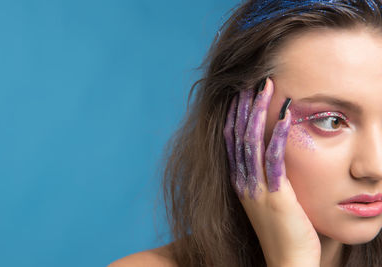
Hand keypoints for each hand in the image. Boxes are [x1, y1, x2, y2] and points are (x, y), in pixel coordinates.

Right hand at [223, 77, 320, 266]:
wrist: (288, 261)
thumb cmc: (283, 230)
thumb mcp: (268, 198)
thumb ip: (266, 175)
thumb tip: (272, 149)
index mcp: (239, 180)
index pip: (231, 140)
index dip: (235, 114)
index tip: (243, 92)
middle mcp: (242, 181)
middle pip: (238, 135)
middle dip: (244, 106)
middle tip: (252, 80)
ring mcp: (255, 188)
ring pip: (252, 141)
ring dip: (258, 112)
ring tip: (266, 87)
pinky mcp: (274, 195)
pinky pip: (274, 158)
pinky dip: (279, 134)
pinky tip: (286, 114)